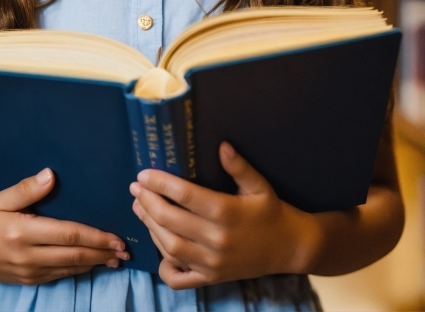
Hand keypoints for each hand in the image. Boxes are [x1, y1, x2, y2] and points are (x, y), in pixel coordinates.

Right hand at [0, 167, 129, 284]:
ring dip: (94, 264)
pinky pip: (57, 276)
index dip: (95, 237)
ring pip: (68, 269)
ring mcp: (27, 272)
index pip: (68, 234)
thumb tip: (51, 175)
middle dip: (102, 253)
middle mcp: (27, 256)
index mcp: (22, 233)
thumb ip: (26, 189)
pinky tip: (89, 265)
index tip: (116, 236)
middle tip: (125, 250)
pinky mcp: (26, 280)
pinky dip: (76, 270)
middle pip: (74, 255)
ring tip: (115, 259)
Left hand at [130, 143, 312, 288]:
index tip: (143, 174)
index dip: (159, 183)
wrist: (289, 248)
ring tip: (140, 207)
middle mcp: (216, 239)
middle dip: (148, 202)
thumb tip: (222, 145)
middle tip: (136, 188)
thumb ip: (239, 166)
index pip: (184, 195)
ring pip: (169, 247)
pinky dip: (164, 266)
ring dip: (150, 226)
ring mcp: (212, 263)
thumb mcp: (259, 184)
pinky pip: (179, 278)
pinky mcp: (211, 279)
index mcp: (226, 212)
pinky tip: (159, 246)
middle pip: (170, 220)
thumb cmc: (271, 211)